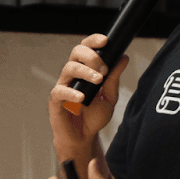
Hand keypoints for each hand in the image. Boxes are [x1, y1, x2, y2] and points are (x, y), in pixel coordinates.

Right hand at [48, 34, 129, 162]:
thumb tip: (123, 57)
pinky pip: (60, 91)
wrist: (84, 137)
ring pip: (69, 68)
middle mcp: (72, 74)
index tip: (106, 41)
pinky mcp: (56, 101)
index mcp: (84, 69)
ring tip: (98, 80)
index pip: (86, 48)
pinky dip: (71, 92)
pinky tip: (82, 97)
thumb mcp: (109, 97)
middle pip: (76, 53)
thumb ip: (114, 79)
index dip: (93, 41)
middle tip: (104, 68)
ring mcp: (63, 86)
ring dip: (85, 72)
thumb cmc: (93, 116)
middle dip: (91, 56)